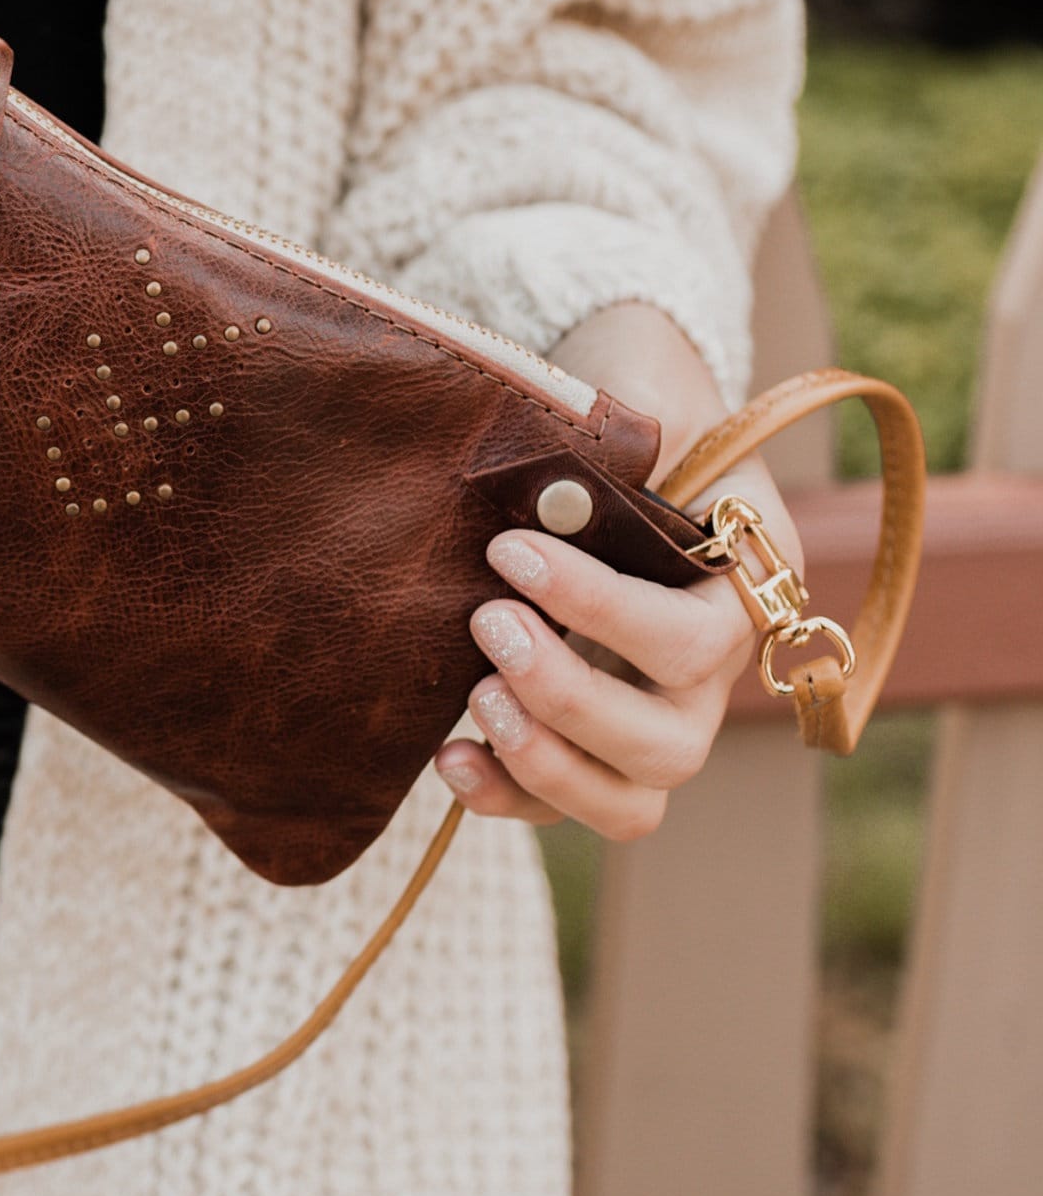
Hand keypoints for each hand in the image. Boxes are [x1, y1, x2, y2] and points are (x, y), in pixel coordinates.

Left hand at [433, 304, 802, 839]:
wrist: (612, 420)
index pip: (691, 637)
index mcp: (746, 585)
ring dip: (546, 762)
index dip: (598, 609)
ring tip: (475, 697)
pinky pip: (569, 807)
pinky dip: (510, 796)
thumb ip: (623, 433)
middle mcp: (716, 670)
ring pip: (631, 800)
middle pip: (668, 742)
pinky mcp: (595, 744)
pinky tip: (449, 757)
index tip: (508, 551)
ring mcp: (660, 717)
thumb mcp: (644, 389)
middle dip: (567, 695)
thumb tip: (566, 477)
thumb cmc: (636, 397)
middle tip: (487, 622)